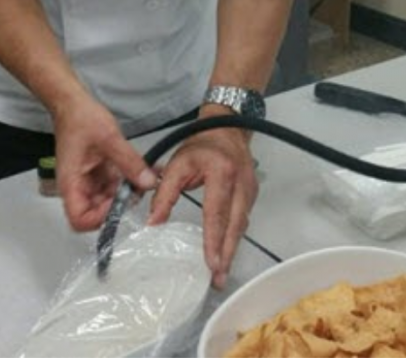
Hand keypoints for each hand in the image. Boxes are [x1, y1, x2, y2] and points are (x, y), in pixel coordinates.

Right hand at [53, 92, 156, 231]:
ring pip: (107, 199)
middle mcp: (77, 186)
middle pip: (95, 212)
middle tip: (137, 190)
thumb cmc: (80, 118)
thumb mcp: (109, 138)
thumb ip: (129, 162)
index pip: (79, 219)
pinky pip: (112, 184)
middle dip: (118, 204)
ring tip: (144, 178)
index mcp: (71, 182)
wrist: (73, 103)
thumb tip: (147, 182)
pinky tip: (142, 171)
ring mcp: (87, 180)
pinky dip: (126, 181)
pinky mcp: (97, 172)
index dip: (100, 218)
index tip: (119, 204)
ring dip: (126, 192)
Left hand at [146, 127, 258, 288]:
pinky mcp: (252, 194)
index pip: (216, 212)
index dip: (214, 239)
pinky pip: (243, 219)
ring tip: (220, 273)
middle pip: (234, 225)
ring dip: (231, 249)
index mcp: (222, 172)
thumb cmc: (200, 144)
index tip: (211, 262)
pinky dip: (235, 237)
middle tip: (218, 279)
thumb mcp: (178, 163)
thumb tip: (152, 223)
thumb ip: (164, 192)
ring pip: (241, 225)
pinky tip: (226, 251)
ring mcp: (250, 189)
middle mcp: (241, 183)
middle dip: (226, 254)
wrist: (226, 127)